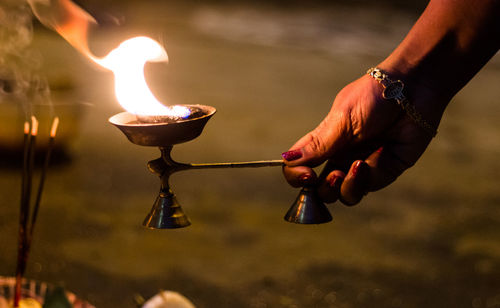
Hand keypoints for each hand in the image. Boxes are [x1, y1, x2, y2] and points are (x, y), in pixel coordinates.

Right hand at [282, 74, 440, 204]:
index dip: (297, 178)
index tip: (306, 176)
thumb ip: (317, 145)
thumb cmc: (373, 96)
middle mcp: (340, 158)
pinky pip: (372, 185)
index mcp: (323, 144)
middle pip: (321, 191)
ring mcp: (363, 166)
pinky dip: (373, 171)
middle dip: (325, 190)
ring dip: (348, 186)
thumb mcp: (340, 120)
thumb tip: (286, 160)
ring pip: (346, 195)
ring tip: (358, 165)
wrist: (413, 87)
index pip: (299, 169)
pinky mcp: (386, 170)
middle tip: (334, 174)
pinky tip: (381, 150)